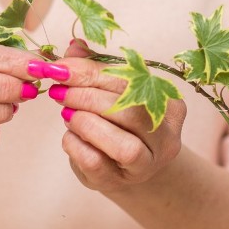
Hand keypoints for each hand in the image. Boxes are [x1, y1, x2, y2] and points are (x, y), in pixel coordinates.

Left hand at [44, 40, 186, 191]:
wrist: (125, 168)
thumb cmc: (119, 124)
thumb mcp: (111, 93)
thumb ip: (96, 69)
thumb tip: (75, 46)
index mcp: (169, 103)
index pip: (132, 81)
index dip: (92, 72)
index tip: (61, 66)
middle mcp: (166, 136)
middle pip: (131, 112)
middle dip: (88, 97)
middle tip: (59, 90)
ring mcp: (147, 164)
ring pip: (124, 146)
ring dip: (88, 125)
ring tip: (66, 113)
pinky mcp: (120, 182)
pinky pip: (98, 164)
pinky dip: (76, 147)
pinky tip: (68, 136)